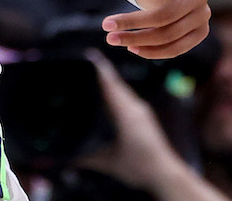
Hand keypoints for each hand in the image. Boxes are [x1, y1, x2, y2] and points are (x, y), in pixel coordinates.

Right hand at [77, 51, 184, 188]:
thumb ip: (86, 159)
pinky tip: (110, 98)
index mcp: (125, 114)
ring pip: (122, 90)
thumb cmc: (141, 167)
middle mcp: (135, 107)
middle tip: (85, 63)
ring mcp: (141, 111)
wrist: (167, 174)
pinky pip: (127, 98)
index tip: (88, 56)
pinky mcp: (145, 117)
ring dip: (109, 83)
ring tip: (94, 76)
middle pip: (116, 83)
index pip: (110, 85)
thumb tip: (65, 158)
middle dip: (101, 72)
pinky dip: (117, 93)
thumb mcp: (108, 163)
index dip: (99, 69)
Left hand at [103, 0, 209, 58]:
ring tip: (115, 39)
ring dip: (141, 42)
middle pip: (168, 16)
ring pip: (171, 37)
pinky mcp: (199, 34)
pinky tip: (133, 47)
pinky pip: (177, 49)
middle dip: (135, 24)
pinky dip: (154, 51)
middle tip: (108, 27)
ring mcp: (203, 17)